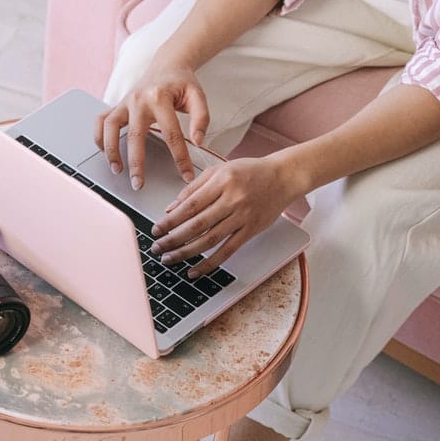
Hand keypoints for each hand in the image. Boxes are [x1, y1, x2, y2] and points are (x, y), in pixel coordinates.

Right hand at [94, 61, 208, 187]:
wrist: (167, 64)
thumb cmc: (181, 83)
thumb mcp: (197, 96)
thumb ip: (201, 118)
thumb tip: (197, 142)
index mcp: (160, 97)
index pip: (171, 134)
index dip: (180, 158)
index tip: (185, 175)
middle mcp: (138, 99)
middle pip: (135, 136)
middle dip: (136, 164)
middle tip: (139, 184)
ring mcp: (124, 102)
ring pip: (110, 128)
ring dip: (111, 151)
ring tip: (117, 170)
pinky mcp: (116, 104)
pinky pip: (101, 121)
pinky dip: (99, 137)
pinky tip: (105, 152)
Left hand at [150, 156, 304, 277]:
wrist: (283, 177)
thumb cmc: (250, 171)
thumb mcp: (220, 170)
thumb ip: (193, 188)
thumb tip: (170, 209)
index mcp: (222, 181)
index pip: (190, 205)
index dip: (171, 220)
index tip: (156, 230)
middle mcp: (232, 199)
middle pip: (197, 224)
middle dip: (173, 239)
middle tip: (157, 248)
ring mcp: (243, 216)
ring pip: (210, 239)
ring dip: (187, 252)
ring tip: (170, 259)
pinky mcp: (251, 230)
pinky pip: (228, 250)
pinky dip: (210, 263)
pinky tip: (195, 270)